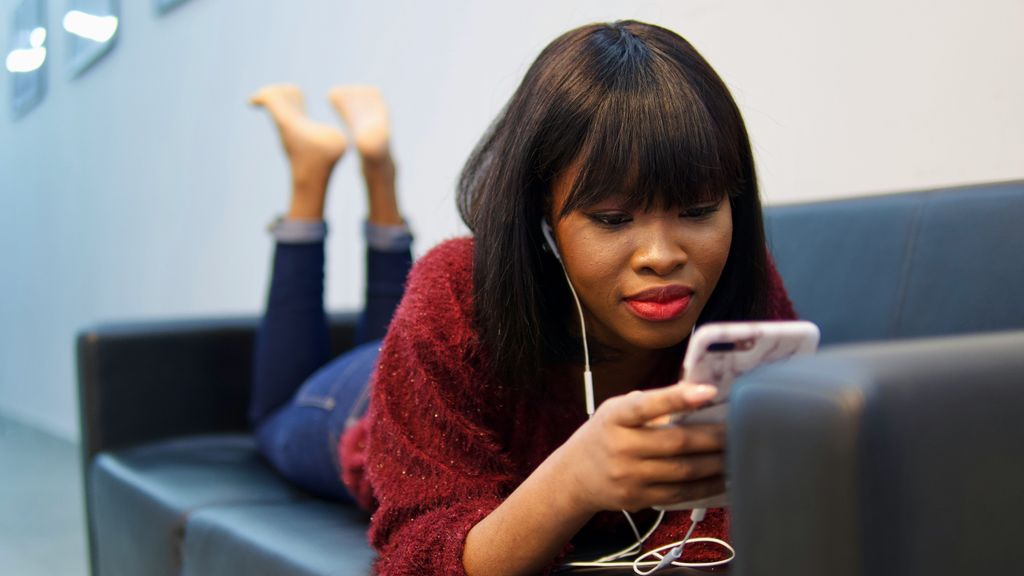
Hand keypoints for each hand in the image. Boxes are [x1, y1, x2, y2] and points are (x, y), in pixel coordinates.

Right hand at [556, 382, 726, 513]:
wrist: (574, 476)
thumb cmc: (605, 435)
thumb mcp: (616, 411)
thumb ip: (649, 404)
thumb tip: (697, 394)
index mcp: (615, 417)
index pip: (647, 405)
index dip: (678, 398)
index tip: (709, 391)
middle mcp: (620, 447)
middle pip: (676, 443)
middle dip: (713, 437)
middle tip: (739, 430)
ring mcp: (629, 477)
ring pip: (683, 471)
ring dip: (716, 463)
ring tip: (738, 454)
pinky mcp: (638, 499)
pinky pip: (680, 494)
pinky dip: (705, 486)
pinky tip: (722, 478)